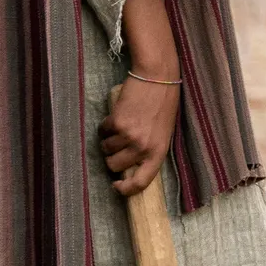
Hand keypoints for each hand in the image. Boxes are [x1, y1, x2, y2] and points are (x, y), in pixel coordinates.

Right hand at [98, 68, 180, 196]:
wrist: (157, 76)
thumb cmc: (164, 103)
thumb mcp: (164, 131)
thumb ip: (150, 148)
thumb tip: (130, 165)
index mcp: (159, 150)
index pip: (142, 181)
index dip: (126, 189)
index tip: (116, 186)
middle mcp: (144, 147)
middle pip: (115, 166)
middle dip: (112, 158)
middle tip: (118, 145)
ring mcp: (129, 135)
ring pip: (105, 149)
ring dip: (108, 140)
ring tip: (120, 126)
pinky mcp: (116, 123)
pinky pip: (102, 132)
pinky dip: (105, 126)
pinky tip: (117, 115)